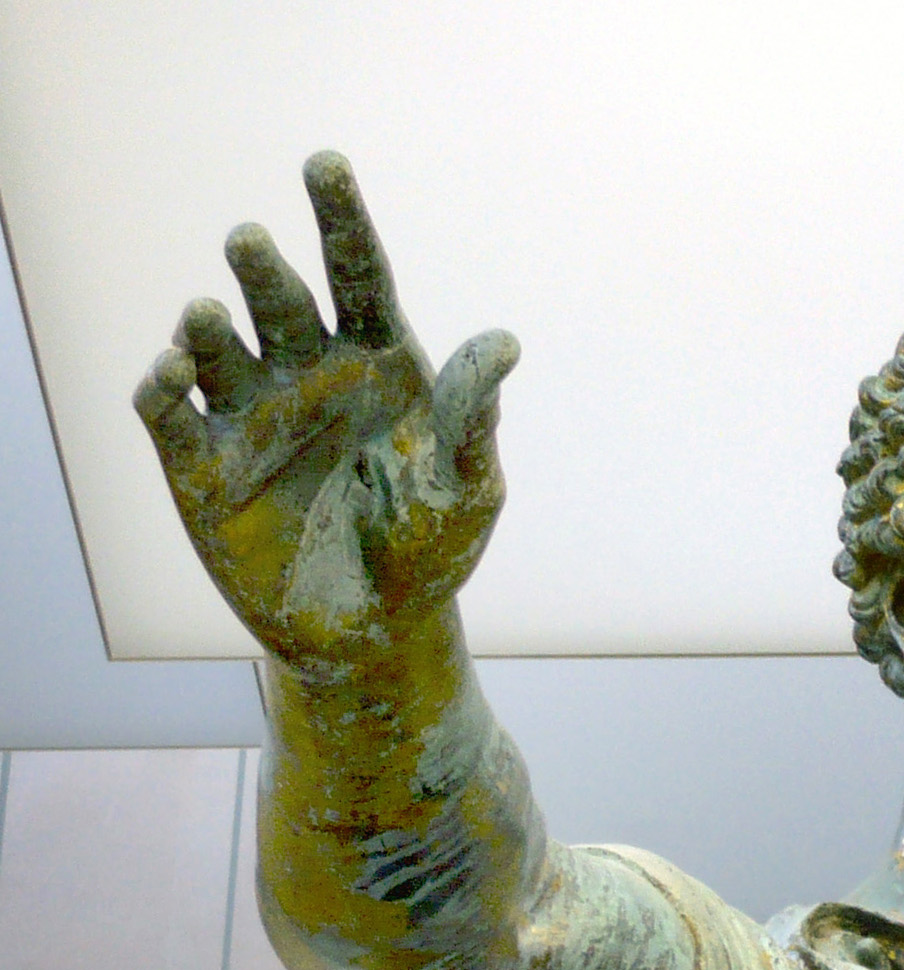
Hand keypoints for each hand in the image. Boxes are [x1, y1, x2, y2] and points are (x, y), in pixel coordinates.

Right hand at [134, 151, 517, 657]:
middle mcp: (306, 372)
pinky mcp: (200, 464)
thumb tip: (503, 343)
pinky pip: (167, 410)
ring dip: (206, 325)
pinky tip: (172, 372)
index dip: (341, 218)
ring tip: (208, 317)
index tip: (324, 164)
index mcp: (377, 362)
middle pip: (280, 298)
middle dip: (262, 269)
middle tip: (251, 243)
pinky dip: (161, 385)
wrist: (374, 632)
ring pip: (215, 345)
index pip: (357, 272)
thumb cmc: (431, 551)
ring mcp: (249, 413)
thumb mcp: (468, 489)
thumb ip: (472, 418)